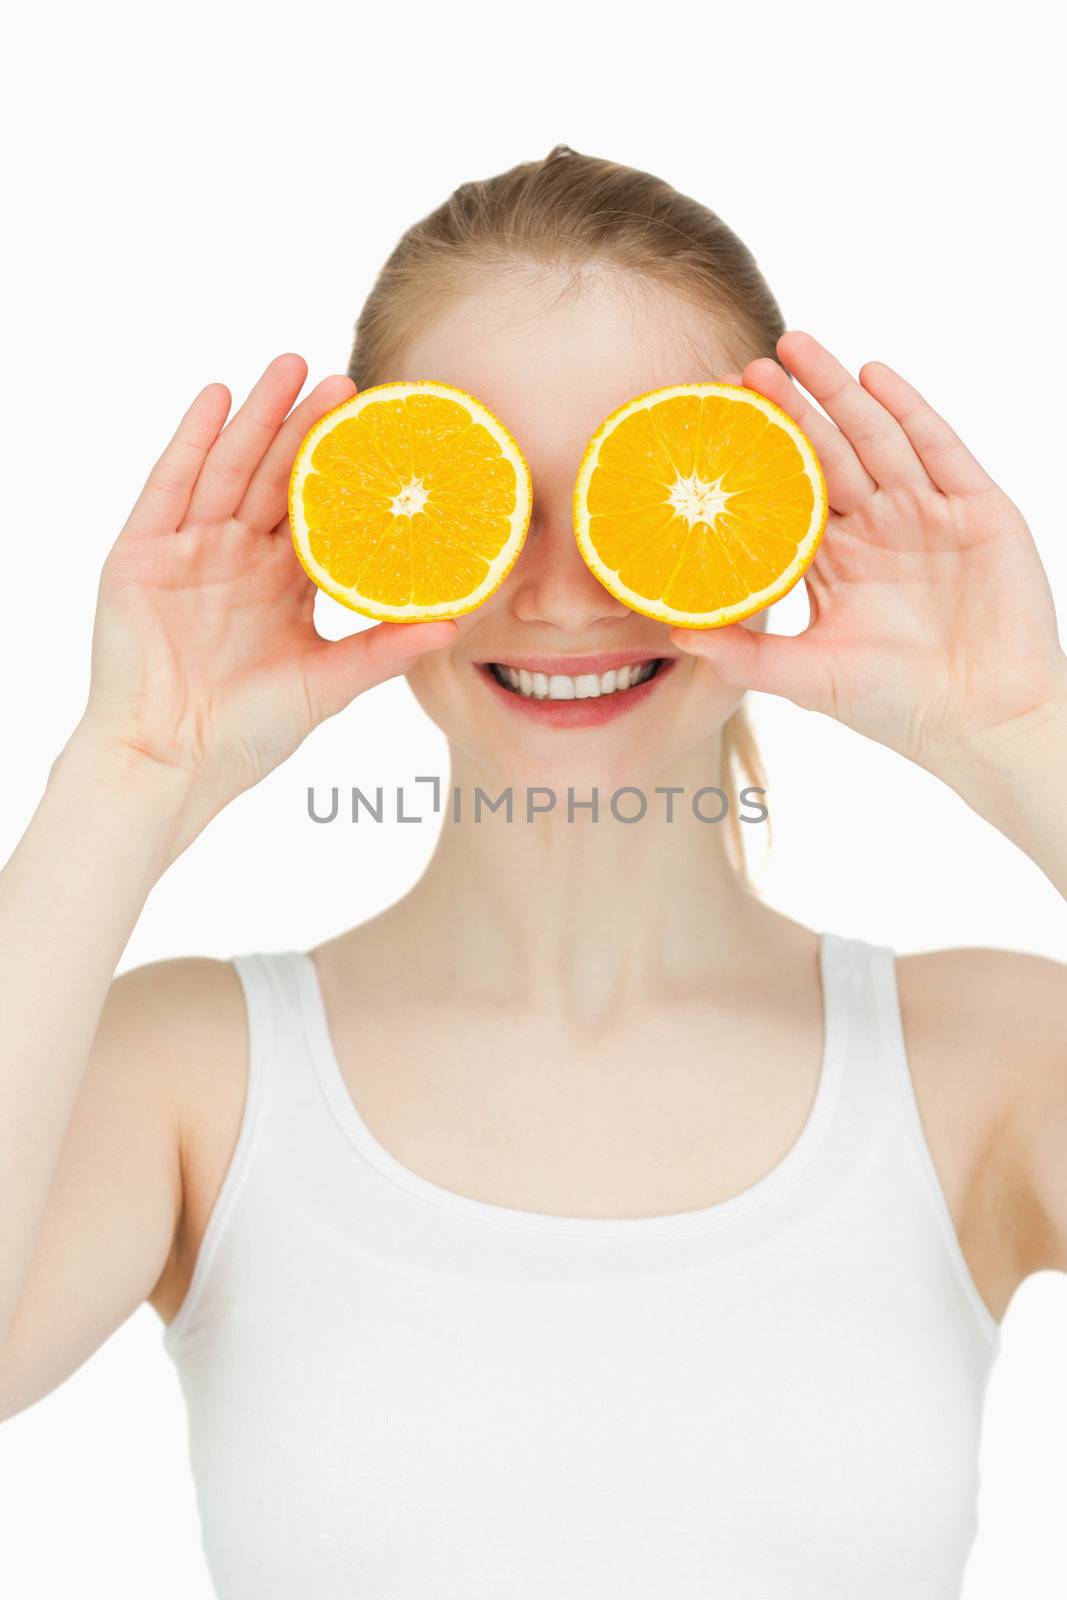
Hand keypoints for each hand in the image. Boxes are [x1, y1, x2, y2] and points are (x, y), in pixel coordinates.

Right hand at [74, 354, 456, 831]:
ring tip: (291, 366)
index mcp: (281, 583)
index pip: (320, 511)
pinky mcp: (142, 554)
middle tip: (345, 381)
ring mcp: (189, 550)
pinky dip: (192, 441)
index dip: (348, 472)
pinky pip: (170, 485)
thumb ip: (384, 650)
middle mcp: (237, 557)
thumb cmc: (247, 733)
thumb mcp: (328, 684)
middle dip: (307, 427)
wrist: (172, 763)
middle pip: (276, 477)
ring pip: (228, 468)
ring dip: (257, 416)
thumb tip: (455, 625)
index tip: (384, 430)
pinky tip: (217, 397)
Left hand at [670, 332, 1066, 783]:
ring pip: (876, 437)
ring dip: (838, 391)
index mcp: (835, 564)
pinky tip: (873, 375)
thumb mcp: (807, 677)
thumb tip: (672, 634)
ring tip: (796, 346)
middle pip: (828, 453)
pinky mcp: (976, 509)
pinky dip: (907, 409)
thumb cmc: (894, 705)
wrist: (981, 720)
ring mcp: (927, 515)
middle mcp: (877, 531)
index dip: (756, 456)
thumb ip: (743, 655)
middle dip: (790, 407)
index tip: (715, 420)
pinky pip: (939, 447)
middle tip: (749, 365)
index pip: (787, 494)